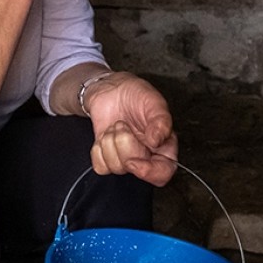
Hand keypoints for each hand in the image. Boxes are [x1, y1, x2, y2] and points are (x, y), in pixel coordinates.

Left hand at [86, 72, 178, 186]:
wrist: (110, 90)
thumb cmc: (136, 94)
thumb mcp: (153, 101)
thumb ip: (161, 120)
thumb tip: (157, 140)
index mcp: (164, 146)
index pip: (163, 173)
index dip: (149, 172)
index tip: (134, 161)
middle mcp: (146, 156)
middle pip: (135, 169)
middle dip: (124, 144)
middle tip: (123, 125)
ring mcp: (126, 158)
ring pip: (115, 167)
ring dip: (110, 142)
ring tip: (116, 126)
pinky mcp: (107, 158)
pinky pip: (100, 167)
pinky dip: (99, 149)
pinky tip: (105, 135)